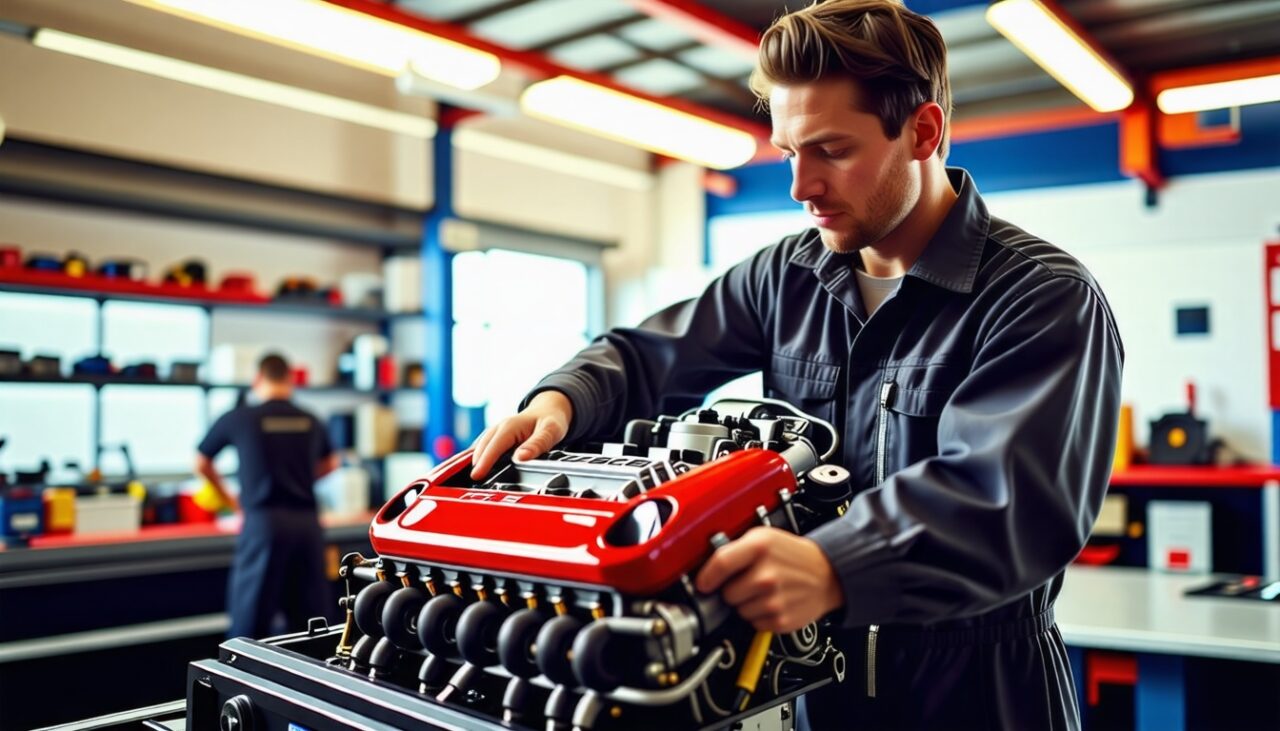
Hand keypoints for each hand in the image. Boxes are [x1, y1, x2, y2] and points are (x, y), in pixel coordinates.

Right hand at [469, 390, 572, 479]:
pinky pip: (482, 451)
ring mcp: (495, 434)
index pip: (494, 446)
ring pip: (478, 449)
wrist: (549, 409)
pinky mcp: (495, 440)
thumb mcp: (550, 431)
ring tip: (463, 481)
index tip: (476, 476)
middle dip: (474, 465)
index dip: (485, 461)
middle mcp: (498, 429)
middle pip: (481, 448)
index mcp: (510, 427)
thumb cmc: (550, 420)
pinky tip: (469, 472)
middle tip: (469, 486)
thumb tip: (521, 458)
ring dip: (470, 463)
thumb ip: (536, 444)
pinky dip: (475, 461)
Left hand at [695, 527, 844, 632]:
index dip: (707, 577)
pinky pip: (753, 623)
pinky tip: (773, 602)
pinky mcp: (780, 619)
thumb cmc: (793, 556)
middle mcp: (766, 574)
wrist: (828, 574)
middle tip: (749, 582)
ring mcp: (774, 599)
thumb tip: (708, 567)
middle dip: (733, 590)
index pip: (720, 564)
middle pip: (727, 594)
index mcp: (760, 548)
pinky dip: (760, 616)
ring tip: (764, 591)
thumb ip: (735, 548)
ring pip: (739, 611)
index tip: (703, 583)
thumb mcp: (764, 537)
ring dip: (746, 604)